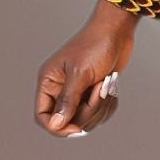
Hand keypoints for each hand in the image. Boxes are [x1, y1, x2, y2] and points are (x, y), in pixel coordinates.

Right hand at [35, 0, 138, 138]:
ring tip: (106, 84)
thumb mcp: (80, 73)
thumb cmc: (95, 46)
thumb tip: (56, 125)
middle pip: (68, 121)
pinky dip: (108, 104)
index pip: (43, 116)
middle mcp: (60, 90)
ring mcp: (78, 94)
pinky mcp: (93, 95)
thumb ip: (68, 100)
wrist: (116, 32)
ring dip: (100, 106)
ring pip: (87, 119)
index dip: (57, 127)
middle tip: (99, 90)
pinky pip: (100, 114)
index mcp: (49, 83)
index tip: (75, 128)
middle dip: (88, 111)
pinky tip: (111, 87)